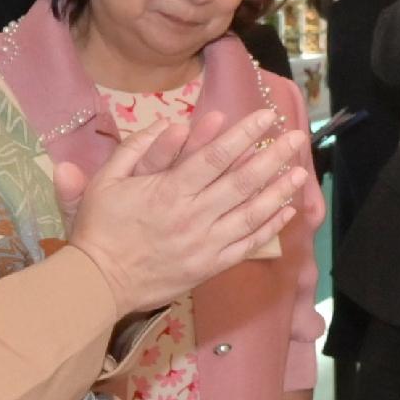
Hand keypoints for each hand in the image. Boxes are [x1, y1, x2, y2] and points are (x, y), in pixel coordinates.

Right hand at [60, 111, 311, 311]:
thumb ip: (134, 150)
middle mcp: (193, 216)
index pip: (215, 157)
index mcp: (168, 191)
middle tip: (297, 137)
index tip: (267, 118)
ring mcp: (205, 244)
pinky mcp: (209, 266)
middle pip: (242, 182)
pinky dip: (269, 229)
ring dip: (279, 192)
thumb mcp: (104, 181)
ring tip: (301, 172)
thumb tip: (168, 123)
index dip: (244, 135)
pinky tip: (286, 212)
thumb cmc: (99, 228)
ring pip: (251, 215)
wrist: (98, 282)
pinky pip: (246, 246)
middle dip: (273, 158)